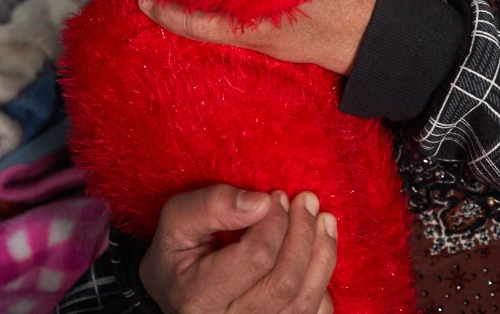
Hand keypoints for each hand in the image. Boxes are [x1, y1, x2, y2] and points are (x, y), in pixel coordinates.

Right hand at [140, 185, 336, 313]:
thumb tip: (262, 202)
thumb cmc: (177, 253)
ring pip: (305, 302)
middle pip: (285, 281)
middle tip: (307, 199)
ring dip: (322, 254)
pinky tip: (317, 255)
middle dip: (303, 234)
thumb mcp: (177, 220)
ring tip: (324, 220)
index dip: (274, 222)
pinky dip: (322, 283)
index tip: (276, 196)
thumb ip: (212, 205)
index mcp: (198, 296)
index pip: (255, 258)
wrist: (175, 293)